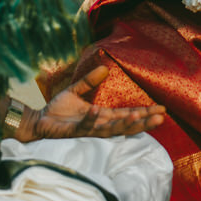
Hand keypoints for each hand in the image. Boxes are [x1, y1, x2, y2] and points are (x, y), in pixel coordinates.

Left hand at [19, 65, 164, 141]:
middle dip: (143, 122)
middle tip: (160, 118)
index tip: (162, 110)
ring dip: (124, 124)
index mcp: (103, 116)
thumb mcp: (76, 91)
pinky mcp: (74, 132)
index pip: (128, 115)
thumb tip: (105, 68)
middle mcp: (99, 125)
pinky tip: (98, 111)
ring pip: (110, 129)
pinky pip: (85, 126)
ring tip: (137, 116)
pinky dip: (91, 119)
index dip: (145, 112)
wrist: (38, 121)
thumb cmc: (57, 110)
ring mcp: (88, 130)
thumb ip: (89, 81)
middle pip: (126, 125)